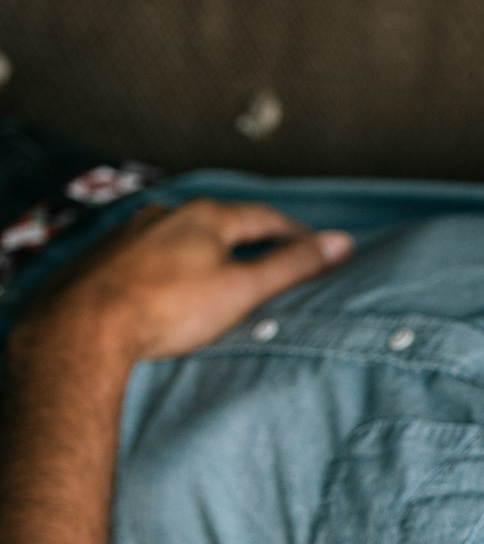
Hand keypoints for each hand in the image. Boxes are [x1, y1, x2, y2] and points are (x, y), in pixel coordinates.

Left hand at [8, 198, 351, 367]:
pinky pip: (148, 254)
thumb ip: (293, 266)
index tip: (312, 244)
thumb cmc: (166, 307)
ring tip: (221, 269)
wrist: (82, 327)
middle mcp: (165, 216)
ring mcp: (130, 234)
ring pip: (180, 236)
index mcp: (205, 217)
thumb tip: (340, 243)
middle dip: (248, 237)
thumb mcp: (243, 288)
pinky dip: (170, 264)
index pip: (263, 217)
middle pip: (220, 222)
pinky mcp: (103, 259)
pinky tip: (169, 283)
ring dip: (206, 249)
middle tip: (271, 253)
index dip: (293, 232)